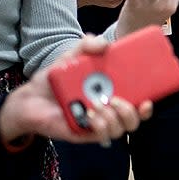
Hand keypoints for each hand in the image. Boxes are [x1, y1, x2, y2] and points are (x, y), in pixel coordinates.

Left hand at [0, 35, 153, 145]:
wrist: (31, 97)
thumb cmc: (55, 79)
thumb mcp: (72, 57)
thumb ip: (87, 46)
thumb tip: (104, 43)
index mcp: (112, 95)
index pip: (137, 105)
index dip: (147, 107)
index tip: (148, 100)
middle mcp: (108, 112)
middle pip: (133, 121)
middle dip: (131, 113)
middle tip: (116, 99)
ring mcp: (96, 125)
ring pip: (120, 130)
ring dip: (113, 118)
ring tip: (97, 105)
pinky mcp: (83, 134)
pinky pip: (101, 136)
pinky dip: (99, 125)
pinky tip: (89, 115)